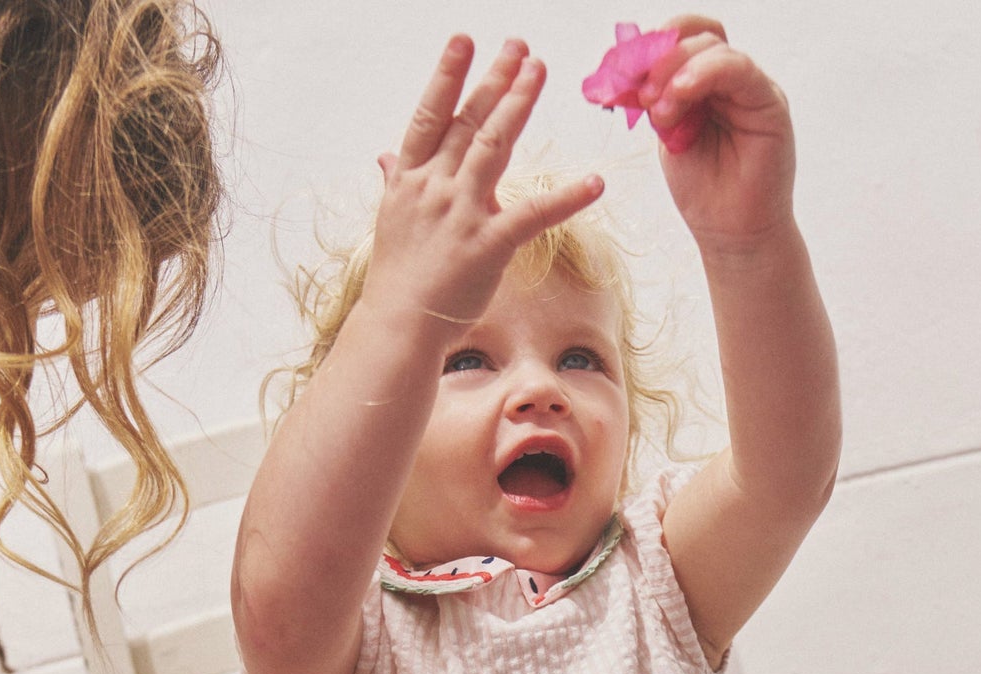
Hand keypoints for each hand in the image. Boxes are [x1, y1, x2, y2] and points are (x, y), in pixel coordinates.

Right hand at [367, 36, 604, 329]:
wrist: (399, 325)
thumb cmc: (398, 278)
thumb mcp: (391, 220)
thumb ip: (396, 182)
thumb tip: (385, 157)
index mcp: (411, 179)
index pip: (430, 116)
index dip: (447, 76)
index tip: (464, 41)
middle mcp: (435, 187)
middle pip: (468, 122)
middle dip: (495, 80)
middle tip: (520, 47)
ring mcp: (461, 214)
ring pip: (493, 147)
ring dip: (517, 105)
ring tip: (538, 70)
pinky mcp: (489, 245)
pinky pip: (534, 216)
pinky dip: (567, 199)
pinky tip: (595, 183)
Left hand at [639, 19, 796, 254]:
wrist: (732, 235)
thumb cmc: (704, 191)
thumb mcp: (670, 137)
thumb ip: (661, 101)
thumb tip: (635, 71)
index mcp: (707, 84)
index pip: (684, 40)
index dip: (654, 45)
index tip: (625, 69)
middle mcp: (732, 80)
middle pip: (698, 38)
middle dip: (661, 59)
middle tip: (641, 93)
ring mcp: (752, 89)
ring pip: (714, 48)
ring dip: (677, 70)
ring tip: (659, 109)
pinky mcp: (770, 103)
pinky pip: (738, 69)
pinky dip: (705, 73)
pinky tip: (680, 93)